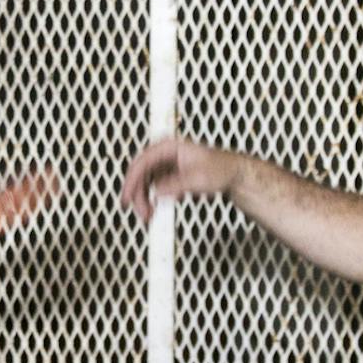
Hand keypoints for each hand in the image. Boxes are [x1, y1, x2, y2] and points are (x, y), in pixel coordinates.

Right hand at [120, 136, 242, 223]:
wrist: (235, 175)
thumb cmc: (222, 169)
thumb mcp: (198, 178)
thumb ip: (176, 184)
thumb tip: (158, 192)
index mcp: (169, 147)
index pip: (142, 162)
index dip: (132, 181)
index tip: (127, 198)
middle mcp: (165, 155)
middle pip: (141, 175)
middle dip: (139, 196)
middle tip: (142, 213)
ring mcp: (167, 166)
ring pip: (146, 184)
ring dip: (145, 200)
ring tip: (150, 215)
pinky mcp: (171, 177)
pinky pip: (155, 189)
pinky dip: (154, 201)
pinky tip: (160, 209)